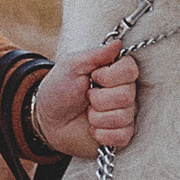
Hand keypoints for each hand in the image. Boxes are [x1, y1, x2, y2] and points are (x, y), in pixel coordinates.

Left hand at [26, 42, 138, 159]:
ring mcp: (124, 114)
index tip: (94, 77)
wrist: (48, 120)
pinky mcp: (121, 135)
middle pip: (127, 95)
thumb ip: (95, 55)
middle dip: (99, 99)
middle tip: (87, 98)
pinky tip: (92, 129)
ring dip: (97, 117)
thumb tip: (117, 43)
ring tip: (87, 114)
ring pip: (124, 116)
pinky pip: (122, 136)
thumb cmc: (59, 90)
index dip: (111, 76)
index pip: (131, 69)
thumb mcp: (72, 66)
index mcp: (115, 72)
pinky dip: (101, 134)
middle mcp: (125, 92)